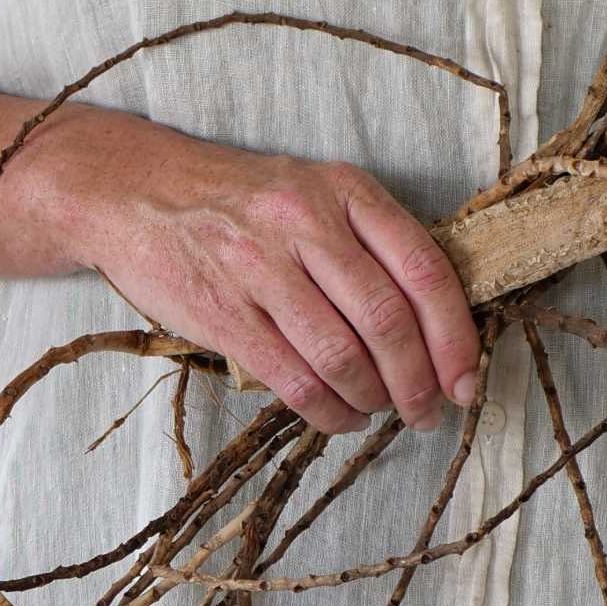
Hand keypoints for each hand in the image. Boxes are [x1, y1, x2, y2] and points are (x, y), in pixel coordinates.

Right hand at [76, 128, 482, 437]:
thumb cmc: (241, 199)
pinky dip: (329, 411)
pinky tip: (341, 416)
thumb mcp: (314, 190)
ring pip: (343, 356)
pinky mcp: (224, 312)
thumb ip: (370, 242)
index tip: (468, 377)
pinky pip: (294, 379)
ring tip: (382, 412)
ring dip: (375, 400)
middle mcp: (307, 222)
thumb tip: (436, 325)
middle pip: (389, 320)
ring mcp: (262, 267)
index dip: (455, 334)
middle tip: (429, 411)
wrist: (138, 191)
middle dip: (421, 381)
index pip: (424, 267)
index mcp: (344, 189)